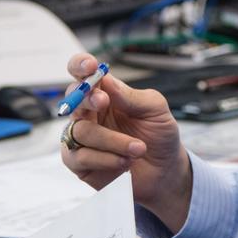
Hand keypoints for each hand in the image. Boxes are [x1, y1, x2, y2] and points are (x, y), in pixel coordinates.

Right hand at [60, 52, 193, 231]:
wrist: (164, 171)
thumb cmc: (158, 136)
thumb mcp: (155, 110)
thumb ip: (132, 96)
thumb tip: (107, 80)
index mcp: (106, 93)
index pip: (83, 73)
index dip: (80, 65)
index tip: (90, 66)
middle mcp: (89, 112)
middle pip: (72, 97)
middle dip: (86, 98)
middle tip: (104, 102)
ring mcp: (81, 137)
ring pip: (81, 130)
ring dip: (111, 140)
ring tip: (138, 149)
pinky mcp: (79, 162)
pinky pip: (81, 156)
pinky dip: (105, 159)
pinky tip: (124, 161)